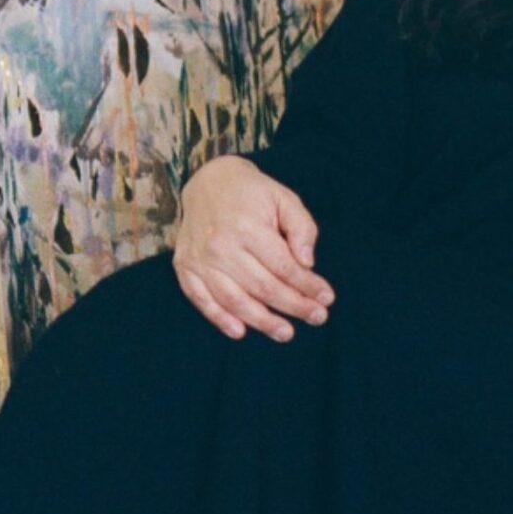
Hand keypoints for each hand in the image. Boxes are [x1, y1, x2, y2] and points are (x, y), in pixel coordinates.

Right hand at [173, 156, 335, 341]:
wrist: (208, 181)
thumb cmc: (253, 193)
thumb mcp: (285, 199)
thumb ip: (301, 229)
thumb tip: (308, 264)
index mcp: (247, 227)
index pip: (283, 267)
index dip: (307, 286)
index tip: (326, 298)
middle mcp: (221, 246)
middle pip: (262, 287)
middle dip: (293, 306)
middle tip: (317, 317)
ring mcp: (200, 259)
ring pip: (233, 300)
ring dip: (261, 321)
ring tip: (285, 333)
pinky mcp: (185, 267)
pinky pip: (201, 299)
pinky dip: (219, 319)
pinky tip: (240, 331)